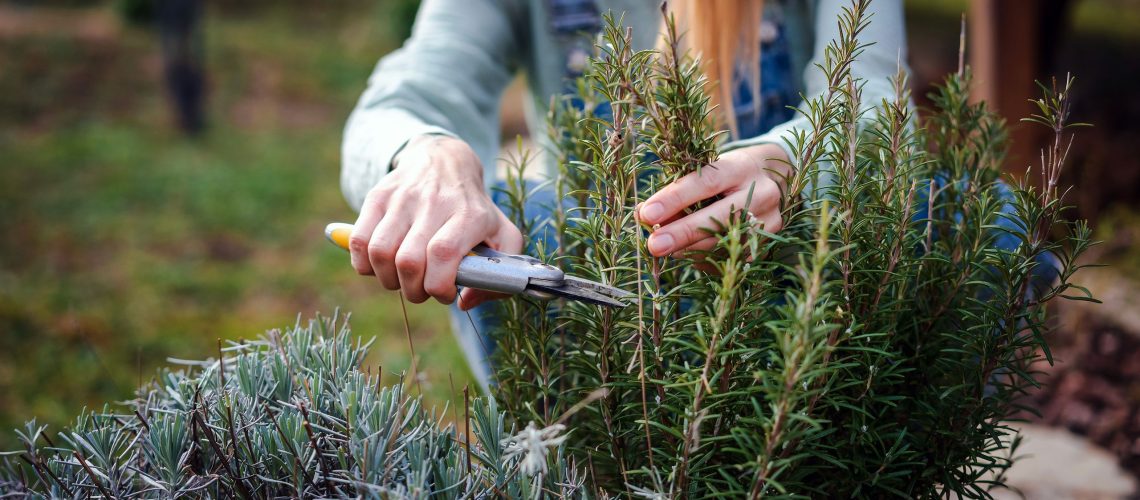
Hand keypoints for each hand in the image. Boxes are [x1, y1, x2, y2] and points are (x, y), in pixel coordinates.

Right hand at [348, 135, 523, 309]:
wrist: (445, 161)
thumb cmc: (474, 210)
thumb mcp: (503, 235)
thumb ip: (498, 277)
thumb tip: (464, 301)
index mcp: (469, 215)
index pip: (443, 254)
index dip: (439, 285)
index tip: (445, 293)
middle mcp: (435, 203)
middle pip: (409, 261)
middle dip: (413, 290)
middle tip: (422, 289)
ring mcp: (403, 198)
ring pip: (380, 253)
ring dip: (388, 280)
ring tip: (401, 278)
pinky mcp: (377, 196)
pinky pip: (359, 240)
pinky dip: (364, 264)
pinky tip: (380, 265)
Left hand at [638, 143, 790, 257]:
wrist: (774, 176)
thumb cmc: (727, 173)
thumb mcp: (706, 171)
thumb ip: (676, 190)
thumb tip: (643, 215)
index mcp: (741, 166)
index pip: (705, 183)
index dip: (675, 199)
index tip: (647, 214)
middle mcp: (762, 192)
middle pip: (719, 218)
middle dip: (682, 233)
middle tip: (654, 245)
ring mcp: (770, 218)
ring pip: (725, 242)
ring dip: (690, 249)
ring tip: (665, 248)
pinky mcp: (770, 239)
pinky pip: (732, 256)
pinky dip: (706, 257)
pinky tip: (689, 253)